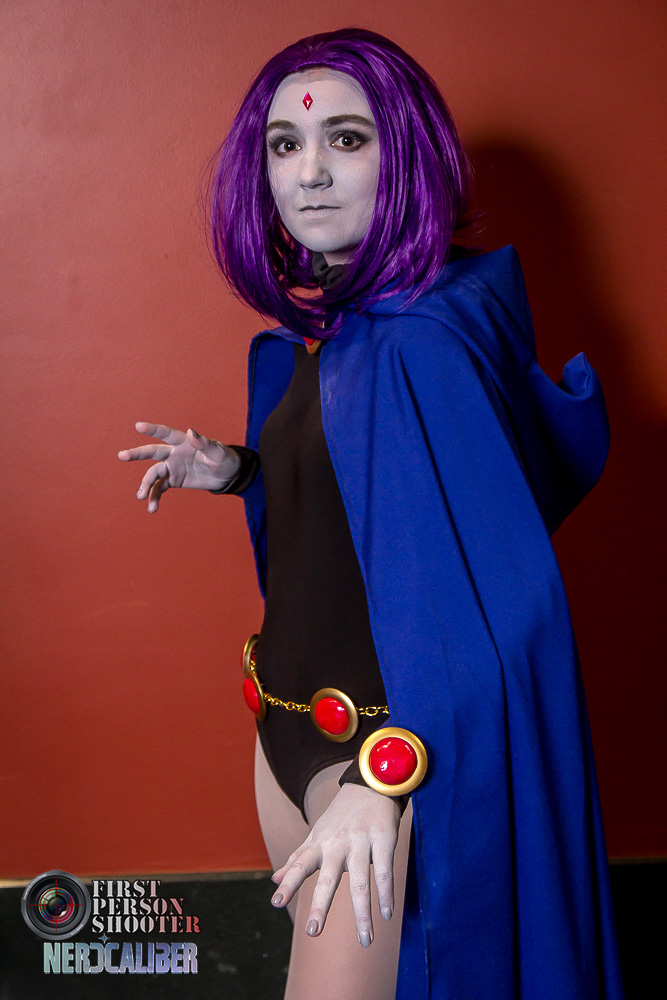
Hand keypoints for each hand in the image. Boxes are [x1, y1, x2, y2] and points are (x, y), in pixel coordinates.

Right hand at [117, 421, 241, 511]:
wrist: (227, 476)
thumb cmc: (225, 459)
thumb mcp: (219, 453)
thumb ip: (204, 444)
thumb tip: (190, 432)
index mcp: (184, 442)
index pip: (166, 434)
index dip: (153, 430)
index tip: (138, 426)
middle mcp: (174, 453)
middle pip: (152, 452)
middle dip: (136, 454)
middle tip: (121, 456)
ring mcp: (172, 467)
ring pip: (153, 474)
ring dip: (145, 485)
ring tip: (140, 497)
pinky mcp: (173, 480)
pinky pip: (159, 489)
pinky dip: (154, 497)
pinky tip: (152, 508)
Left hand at [270, 783, 400, 946]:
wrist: (370, 783)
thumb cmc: (340, 815)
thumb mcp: (316, 835)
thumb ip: (297, 859)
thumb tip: (273, 881)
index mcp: (319, 844)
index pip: (299, 865)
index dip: (288, 883)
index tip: (275, 903)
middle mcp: (337, 844)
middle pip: (328, 878)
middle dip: (320, 905)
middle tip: (312, 932)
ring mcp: (361, 842)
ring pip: (360, 882)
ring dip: (363, 913)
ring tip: (365, 940)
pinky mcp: (384, 839)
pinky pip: (384, 871)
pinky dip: (386, 894)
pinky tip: (387, 914)